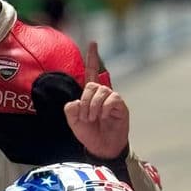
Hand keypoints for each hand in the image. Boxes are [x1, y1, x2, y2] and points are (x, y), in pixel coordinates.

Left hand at [63, 40, 129, 158]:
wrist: (101, 148)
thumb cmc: (89, 134)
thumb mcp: (73, 122)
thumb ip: (70, 109)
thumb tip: (76, 101)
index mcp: (90, 95)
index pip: (91, 72)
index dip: (92, 58)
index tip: (93, 43)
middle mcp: (102, 94)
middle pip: (91, 85)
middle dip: (85, 101)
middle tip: (85, 117)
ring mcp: (112, 99)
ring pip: (100, 91)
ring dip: (93, 107)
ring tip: (93, 119)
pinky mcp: (120, 106)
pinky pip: (112, 98)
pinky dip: (104, 108)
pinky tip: (103, 116)